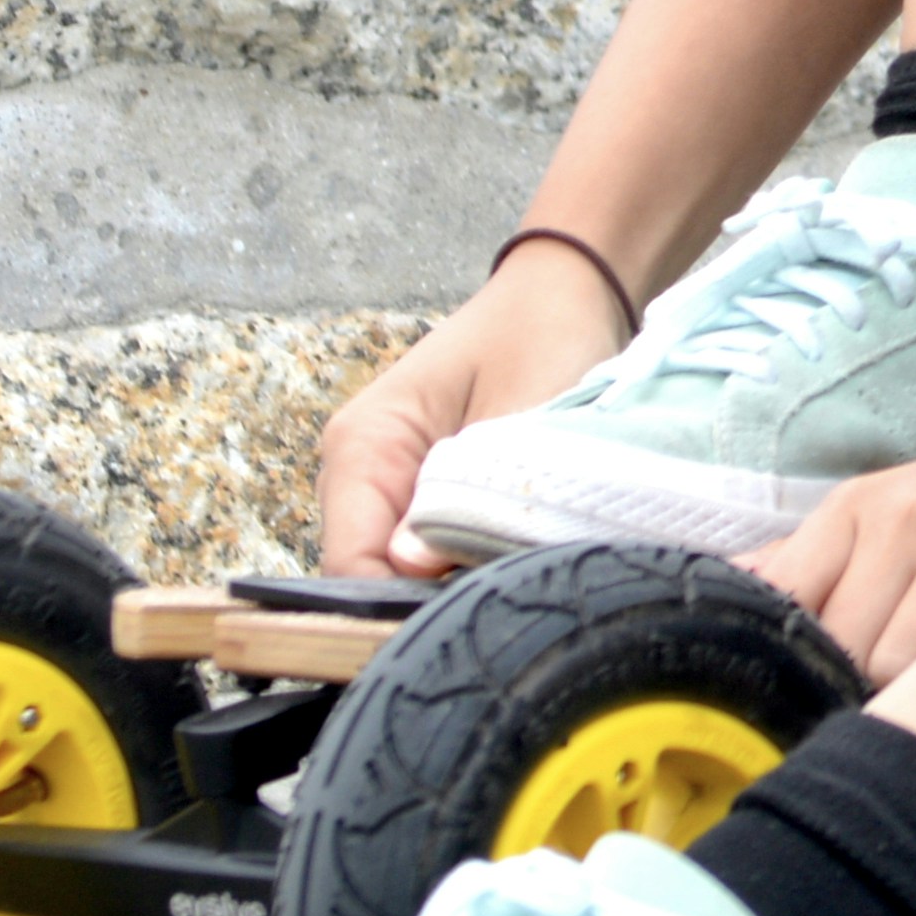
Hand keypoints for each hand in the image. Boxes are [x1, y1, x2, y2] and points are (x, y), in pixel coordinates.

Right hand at [314, 247, 636, 576]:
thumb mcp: (522, 410)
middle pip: (370, 579)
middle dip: (431, 604)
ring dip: (454, 586)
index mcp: (363, 446)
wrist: (566, 293)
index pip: (350, 565)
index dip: (398, 609)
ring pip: (402, 574)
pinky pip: (432, 554)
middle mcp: (357, 473)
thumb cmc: (546, 335)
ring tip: (519, 587)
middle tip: (507, 609)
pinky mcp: (421, 498)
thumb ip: (470, 493)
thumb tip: (412, 569)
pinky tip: (516, 565)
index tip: (469, 622)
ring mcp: (387, 488)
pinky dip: (470, 566)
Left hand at [744, 441, 915, 681]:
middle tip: (893, 674)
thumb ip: (802, 563)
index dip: (786, 652)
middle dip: (860, 676)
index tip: (798, 682)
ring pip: (896, 665)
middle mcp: (901, 516)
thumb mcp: (878, 519)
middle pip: (840, 647)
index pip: (780, 595)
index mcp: (853, 509)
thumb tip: (720, 587)